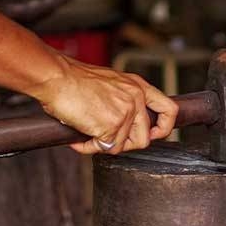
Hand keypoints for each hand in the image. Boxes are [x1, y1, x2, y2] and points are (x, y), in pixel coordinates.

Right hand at [30, 54, 178, 155]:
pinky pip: (104, 149)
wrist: (57, 77)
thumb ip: (123, 98)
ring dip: (103, 145)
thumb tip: (122, 122)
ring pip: (121, 147)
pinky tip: (79, 138)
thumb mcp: (110, 81)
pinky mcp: (110, 127)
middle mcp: (135, 99)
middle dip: (124, 144)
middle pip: (144, 138)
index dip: (164, 127)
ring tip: (87, 134)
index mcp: (137, 86)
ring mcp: (124, 114)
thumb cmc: (73, 78)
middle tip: (106, 139)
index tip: (154, 134)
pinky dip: (89, 148)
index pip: (169, 109)